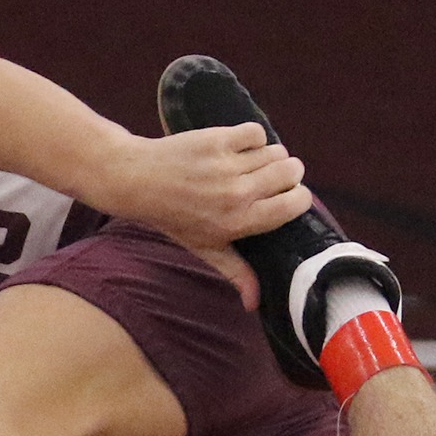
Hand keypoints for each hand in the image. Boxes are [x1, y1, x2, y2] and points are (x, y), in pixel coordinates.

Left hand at [92, 123, 310, 251]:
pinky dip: (252, 137)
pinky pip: (256, 132)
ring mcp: (228, 165)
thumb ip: (235, 271)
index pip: (295, 203)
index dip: (297, 197)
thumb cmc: (173, 217)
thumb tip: (255, 303)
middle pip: (292, 172)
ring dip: (270, 155)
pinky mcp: (218, 139)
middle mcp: (238, 194)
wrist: (138, 181)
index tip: (285, 197)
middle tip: (271, 177)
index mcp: (240, 221)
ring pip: (276, 151)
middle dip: (288, 173)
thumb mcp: (204, 248)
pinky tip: (239, 146)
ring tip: (253, 163)